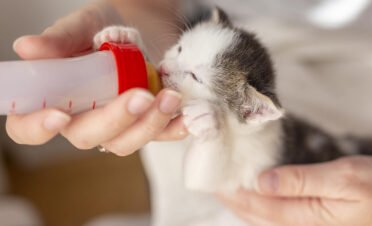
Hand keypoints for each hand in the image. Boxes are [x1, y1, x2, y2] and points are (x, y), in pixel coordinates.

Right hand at [6, 1, 187, 155]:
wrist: (139, 32)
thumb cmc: (102, 30)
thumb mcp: (84, 26)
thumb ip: (61, 38)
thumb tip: (27, 47)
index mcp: (55, 99)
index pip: (30, 126)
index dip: (37, 127)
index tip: (58, 114)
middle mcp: (83, 119)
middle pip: (88, 136)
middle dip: (115, 120)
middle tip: (140, 96)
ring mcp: (117, 125)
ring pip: (125, 142)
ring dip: (150, 124)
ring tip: (170, 97)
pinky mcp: (145, 124)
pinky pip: (157, 136)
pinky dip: (173, 129)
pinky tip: (186, 117)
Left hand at [220, 156, 371, 225]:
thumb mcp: (344, 178)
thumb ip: (301, 181)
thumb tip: (262, 180)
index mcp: (307, 217)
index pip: (259, 207)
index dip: (235, 194)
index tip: (215, 181)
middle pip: (259, 217)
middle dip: (235, 202)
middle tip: (214, 185)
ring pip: (268, 220)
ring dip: (246, 206)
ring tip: (228, 191)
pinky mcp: (320, 223)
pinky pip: (282, 219)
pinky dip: (264, 208)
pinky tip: (259, 198)